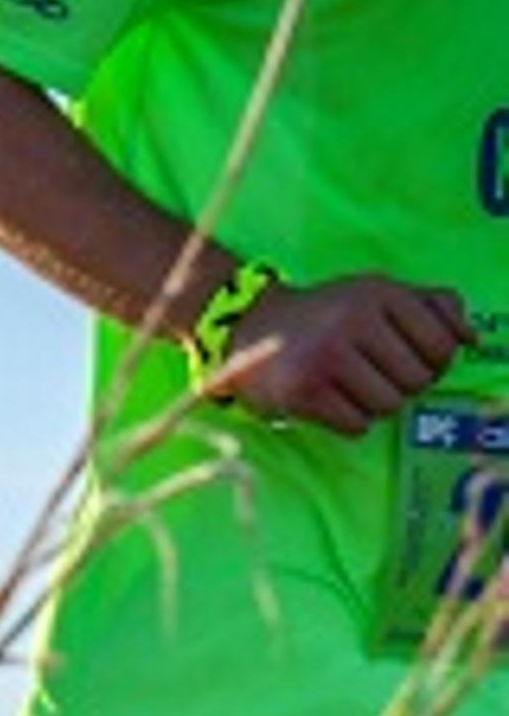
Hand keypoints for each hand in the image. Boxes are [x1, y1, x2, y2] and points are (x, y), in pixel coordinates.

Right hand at [208, 276, 475, 434]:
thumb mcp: (376, 291)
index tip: (406, 360)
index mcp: (380, 293)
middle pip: (417, 382)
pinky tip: (330, 402)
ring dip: (374, 406)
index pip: (442, 347)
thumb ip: (431, 304)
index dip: (432, 364)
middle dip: (401, 387)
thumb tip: (470, 339)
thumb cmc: (324, 313)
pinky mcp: (303, 390)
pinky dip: (348, 421)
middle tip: (373, 377)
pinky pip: (356, 425)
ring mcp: (327, 355)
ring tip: (350, 389)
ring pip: (388, 405)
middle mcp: (354, 320)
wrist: (246, 325)